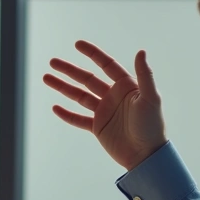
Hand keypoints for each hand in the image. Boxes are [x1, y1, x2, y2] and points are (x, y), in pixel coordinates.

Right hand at [43, 40, 165, 169]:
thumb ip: (145, 75)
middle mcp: (113, 96)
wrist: (147, 156)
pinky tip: (55, 107)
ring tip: (46, 78)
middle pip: (87, 79)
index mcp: (126, 86)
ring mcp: (104, 112)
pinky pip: (78, 119)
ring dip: (63, 87)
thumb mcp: (151, 98)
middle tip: (52, 62)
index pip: (106, 65)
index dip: (92, 54)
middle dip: (69, 70)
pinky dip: (66, 114)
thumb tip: (141, 51)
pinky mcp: (98, 128)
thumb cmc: (152, 126)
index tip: (77, 44)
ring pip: (79, 96)